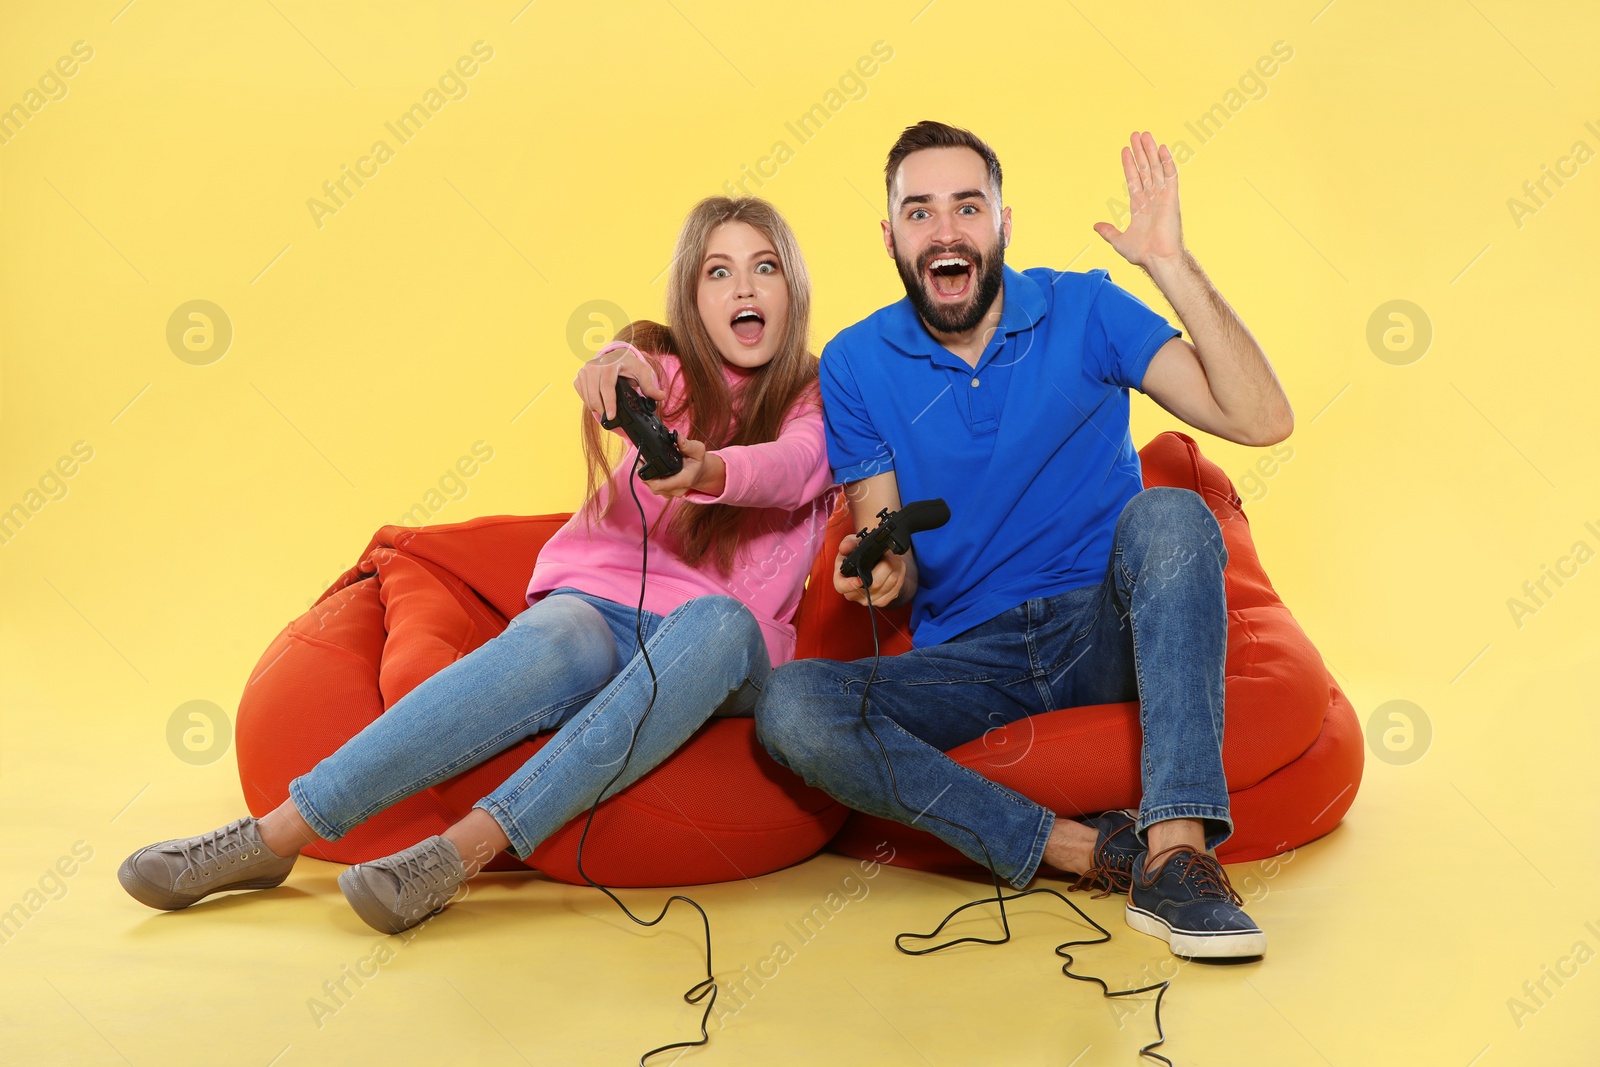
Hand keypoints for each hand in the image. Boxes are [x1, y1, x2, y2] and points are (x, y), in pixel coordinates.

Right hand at [573, 343, 665, 422]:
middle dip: (602, 410)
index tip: (612, 416)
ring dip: (595, 407)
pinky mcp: (579, 375)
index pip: (607, 386)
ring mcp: (585, 370)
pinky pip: (581, 392)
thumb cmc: (630, 365)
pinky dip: (588, 401)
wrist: (616, 356)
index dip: (609, 403)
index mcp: (610, 364)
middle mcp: (594, 365)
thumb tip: (661, 396)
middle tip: (610, 419)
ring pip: (587, 396)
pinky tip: (597, 403)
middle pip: (595, 394)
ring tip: (605, 412)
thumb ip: (650, 386)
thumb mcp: (643, 372)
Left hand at [641, 440, 725, 498]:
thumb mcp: (698, 450)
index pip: (660, 485)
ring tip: (644, 463)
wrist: (700, 472)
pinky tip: (649, 469)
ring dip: (647, 476)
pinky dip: (650, 479)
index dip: (648, 477)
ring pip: (652, 488)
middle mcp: (677, 489)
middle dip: (645, 474)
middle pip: (653, 487)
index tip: (643, 463)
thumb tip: (678, 438)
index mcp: (684, 480)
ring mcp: (672, 493)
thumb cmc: (698, 461)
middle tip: (641, 459)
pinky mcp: (667, 492)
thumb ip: (688, 444)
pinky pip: (655, 488)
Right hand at [833, 532, 906, 606]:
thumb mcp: (852, 544)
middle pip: (873, 584)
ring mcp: (869, 599)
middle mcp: (854, 593)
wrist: (874, 562)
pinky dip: (899, 575)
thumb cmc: (859, 553)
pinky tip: (895, 568)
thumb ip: (848, 543)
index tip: (860, 579)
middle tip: (886, 554)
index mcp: (841, 579)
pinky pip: (896, 588)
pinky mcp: (883, 601)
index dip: (850, 584)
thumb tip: (845, 548)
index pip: (842, 587)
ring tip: (892, 558)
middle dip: (884, 565)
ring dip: (894, 568)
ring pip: (888, 584)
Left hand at [1093, 131, 1183, 269]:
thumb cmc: (1142, 253)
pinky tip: (1162, 148)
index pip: (1133, 179)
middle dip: (1140, 152)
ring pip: (1155, 168)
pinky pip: (1170, 176)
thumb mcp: (1119, 241)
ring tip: (1145, 135)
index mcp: (1139, 206)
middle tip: (1135, 134)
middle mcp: (1151, 198)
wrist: (1157, 258)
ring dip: (1150, 151)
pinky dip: (1166, 162)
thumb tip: (1096, 226)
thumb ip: (1108, 231)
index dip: (1129, 164)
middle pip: (1144, 169)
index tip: (1125, 150)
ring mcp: (1162, 196)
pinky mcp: (1171, 197)